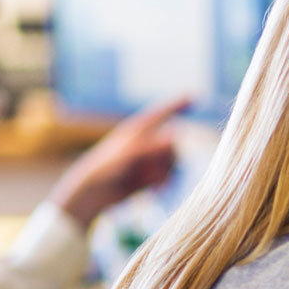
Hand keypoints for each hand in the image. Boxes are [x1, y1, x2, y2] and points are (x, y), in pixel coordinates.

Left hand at [49, 97, 189, 228]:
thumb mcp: (129, 154)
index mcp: (140, 129)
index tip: (194, 95)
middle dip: (168, 159)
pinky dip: (164, 185)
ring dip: (165, 174)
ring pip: (174, 164)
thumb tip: (175, 135)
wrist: (94, 192)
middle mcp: (148, 142)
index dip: (179, 104)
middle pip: (174, 145)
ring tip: (146, 182)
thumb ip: (153, 145)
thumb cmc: (106, 167)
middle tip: (150, 170)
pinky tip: (152, 192)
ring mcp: (150, 159)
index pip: (163, 112)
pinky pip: (169, 178)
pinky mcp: (151, 176)